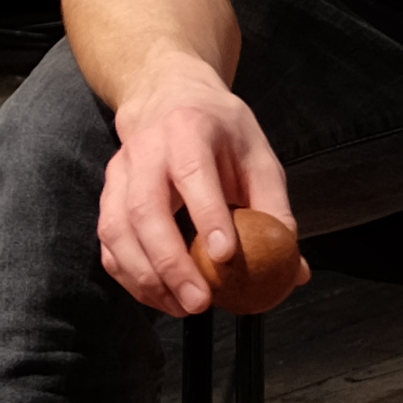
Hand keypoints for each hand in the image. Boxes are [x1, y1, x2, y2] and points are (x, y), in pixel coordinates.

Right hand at [94, 60, 293, 316]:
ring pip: (117, 229)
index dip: (207, 217)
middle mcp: (145, 151)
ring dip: (146, 276)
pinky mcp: (107, 194)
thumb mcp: (259, 156)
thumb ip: (276, 210)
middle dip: (170, 262)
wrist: (166, 95)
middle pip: (144, 210)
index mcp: (189, 131)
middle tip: (200, 301)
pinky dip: (129, 274)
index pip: (194, 175)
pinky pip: (108, 241)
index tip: (226, 256)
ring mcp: (118, 173)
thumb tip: (295, 269)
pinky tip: (159, 297)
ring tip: (182, 307)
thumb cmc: (222, 131)